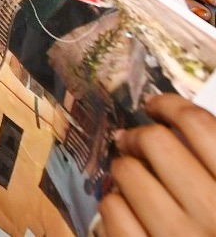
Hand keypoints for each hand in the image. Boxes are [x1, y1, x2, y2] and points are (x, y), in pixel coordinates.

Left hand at [100, 94, 215, 236]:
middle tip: (139, 143)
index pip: (201, 127)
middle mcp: (214, 213)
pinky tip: (130, 212)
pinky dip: (116, 207)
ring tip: (137, 180)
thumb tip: (183, 128)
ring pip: (127, 174)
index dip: (172, 106)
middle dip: (143, 138)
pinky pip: (113, 213)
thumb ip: (215, 168)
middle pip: (157, 144)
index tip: (158, 106)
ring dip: (126, 172)